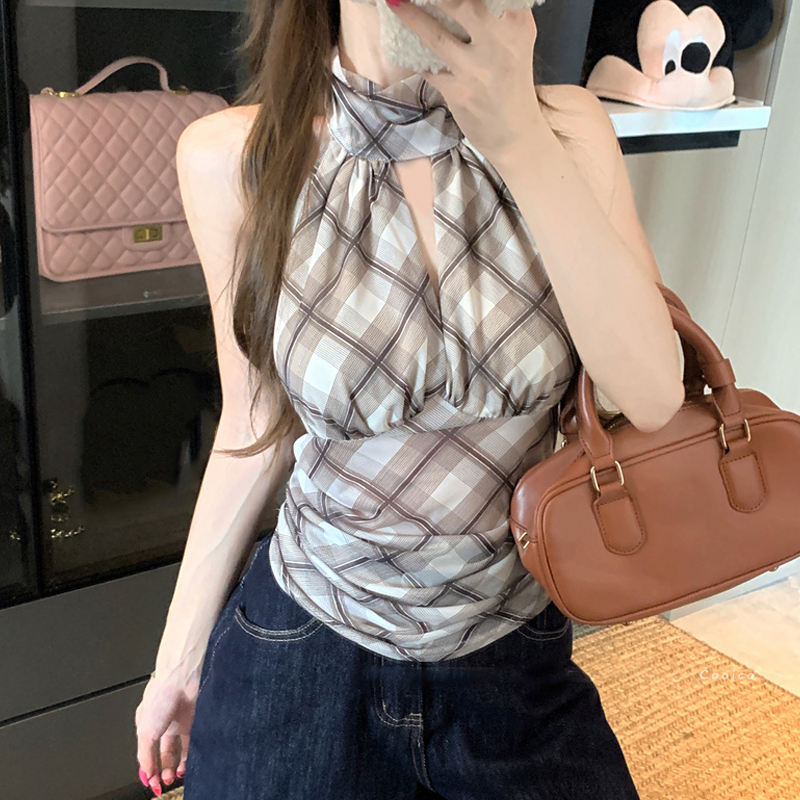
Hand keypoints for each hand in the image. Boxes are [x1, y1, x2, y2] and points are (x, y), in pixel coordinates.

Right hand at [135, 669, 199, 795]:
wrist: (182, 677)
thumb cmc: (161, 695)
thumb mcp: (146, 731)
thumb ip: (146, 755)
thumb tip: (147, 774)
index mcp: (145, 724)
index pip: (145, 753)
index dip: (148, 769)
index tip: (151, 783)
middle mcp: (161, 723)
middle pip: (161, 753)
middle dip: (163, 770)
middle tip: (164, 781)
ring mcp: (177, 721)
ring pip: (177, 749)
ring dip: (176, 766)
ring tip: (175, 776)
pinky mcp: (192, 719)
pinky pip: (190, 742)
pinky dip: (188, 755)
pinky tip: (187, 764)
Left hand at [387, 0, 542, 160]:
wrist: (516, 135)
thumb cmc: (511, 83)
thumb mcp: (514, 42)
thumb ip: (495, 15)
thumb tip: (454, 1)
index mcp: (517, 24)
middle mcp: (500, 42)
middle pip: (462, 5)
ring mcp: (477, 69)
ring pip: (437, 35)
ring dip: (411, 16)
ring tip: (393, 2)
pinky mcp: (459, 92)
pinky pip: (428, 67)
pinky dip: (415, 53)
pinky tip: (403, 41)